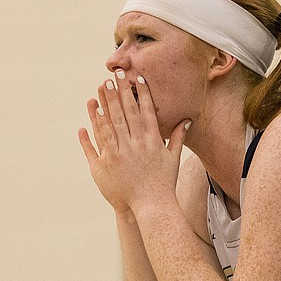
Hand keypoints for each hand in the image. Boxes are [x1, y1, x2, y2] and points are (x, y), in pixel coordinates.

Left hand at [77, 69, 189, 215]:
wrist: (152, 205)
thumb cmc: (164, 183)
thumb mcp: (173, 158)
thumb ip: (177, 137)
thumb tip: (186, 121)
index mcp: (153, 140)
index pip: (147, 111)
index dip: (142, 94)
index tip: (138, 79)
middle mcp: (138, 143)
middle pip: (128, 112)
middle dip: (122, 92)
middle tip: (116, 75)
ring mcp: (123, 152)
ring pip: (113, 122)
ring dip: (107, 102)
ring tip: (102, 86)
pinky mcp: (110, 162)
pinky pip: (102, 139)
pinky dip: (97, 124)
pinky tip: (94, 110)